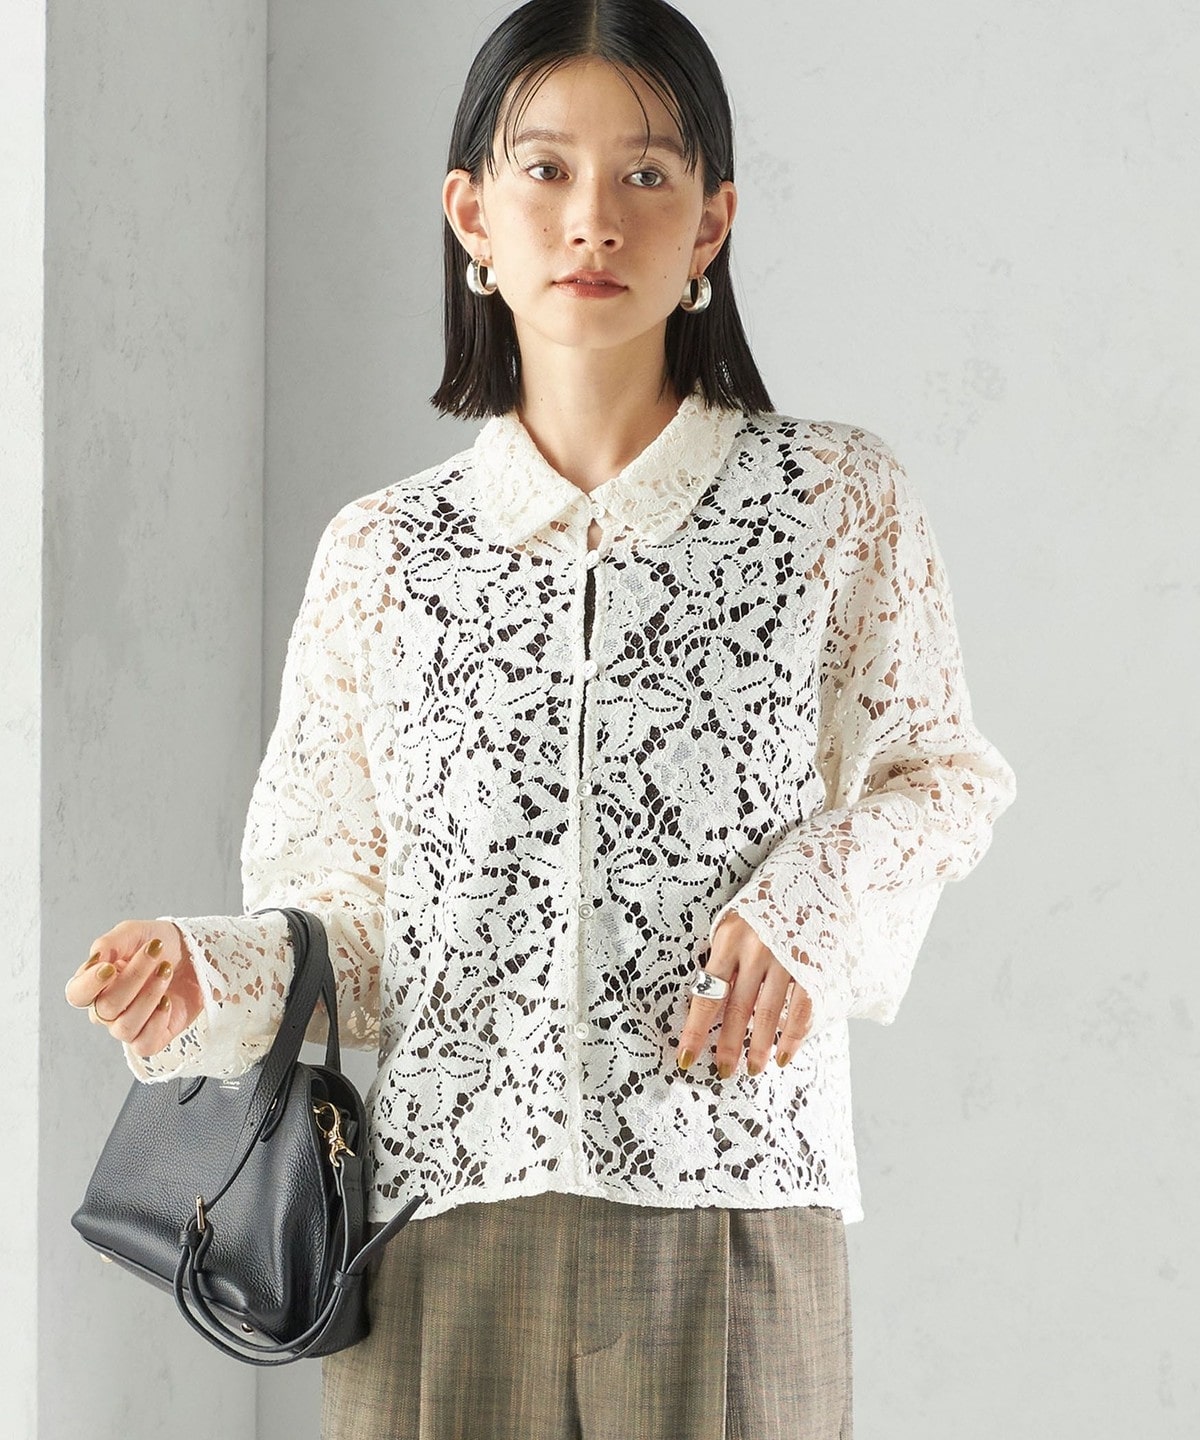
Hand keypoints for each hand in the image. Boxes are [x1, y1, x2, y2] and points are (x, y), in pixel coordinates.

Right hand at [64, 919, 203, 1057]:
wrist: (197, 952)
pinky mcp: (154, 1037)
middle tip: (156, 952)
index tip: (110, 967)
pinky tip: (168, 1001)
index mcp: (96, 984)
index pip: (77, 995)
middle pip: (106, 1007)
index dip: (90, 984)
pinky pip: (144, 1045)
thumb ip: (109, 943)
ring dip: (149, 997)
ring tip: (167, 971)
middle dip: (134, 977)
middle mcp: (108, 1009)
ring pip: (125, 1027)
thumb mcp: (134, 933)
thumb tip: (95, 960)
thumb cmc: (161, 944)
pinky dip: (156, 1022)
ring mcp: (130, 1025)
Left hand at [678, 912, 812, 1077]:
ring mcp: (786, 957)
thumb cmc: (766, 902)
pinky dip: (794, 1036)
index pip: (706, 994)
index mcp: (729, 939)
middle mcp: (755, 949)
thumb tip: (708, 999)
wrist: (814, 871)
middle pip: (737, 1008)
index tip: (687, 1058)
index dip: (696, 1031)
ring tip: (754, 1068)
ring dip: (760, 1046)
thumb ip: (724, 956)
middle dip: (729, 1045)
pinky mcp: (814, 963)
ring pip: (769, 1012)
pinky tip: (786, 1054)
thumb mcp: (734, 920)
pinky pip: (802, 1008)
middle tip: (725, 1070)